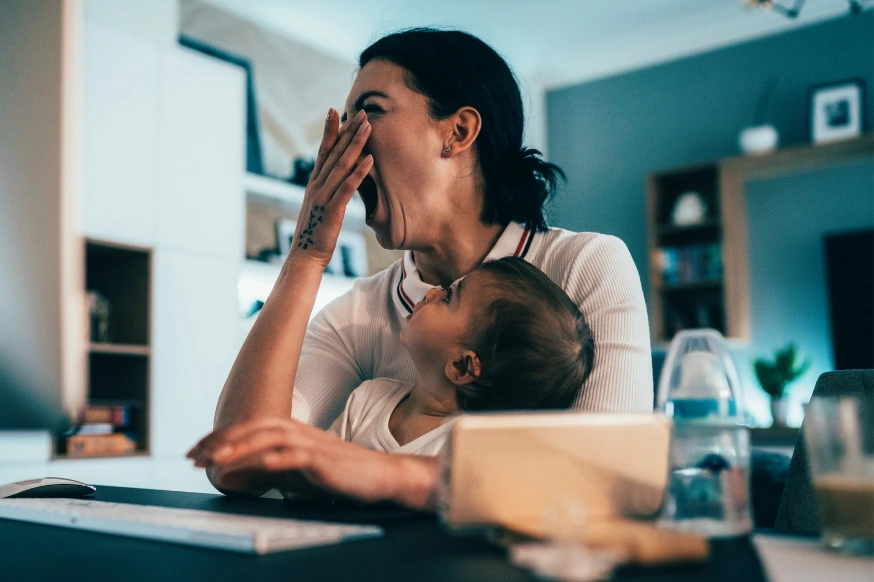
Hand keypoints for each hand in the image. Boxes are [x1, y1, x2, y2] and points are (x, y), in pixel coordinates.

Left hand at [187, 417, 422, 504]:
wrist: (378, 476)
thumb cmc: (335, 475)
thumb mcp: (293, 474)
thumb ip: (264, 471)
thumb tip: (229, 476)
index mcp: (289, 432)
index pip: (248, 427)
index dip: (220, 437)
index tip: (195, 451)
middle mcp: (298, 432)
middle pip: (255, 426)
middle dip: (223, 440)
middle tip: (196, 455)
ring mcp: (313, 445)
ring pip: (272, 437)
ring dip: (243, 446)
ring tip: (219, 458)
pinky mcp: (326, 461)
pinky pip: (301, 456)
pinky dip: (281, 458)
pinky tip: (264, 463)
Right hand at [289, 108, 372, 266]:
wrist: (305, 257)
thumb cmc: (316, 235)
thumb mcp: (321, 208)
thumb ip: (328, 193)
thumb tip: (338, 183)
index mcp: (314, 184)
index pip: (323, 152)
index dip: (330, 131)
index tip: (336, 111)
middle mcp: (316, 186)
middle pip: (333, 152)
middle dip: (347, 131)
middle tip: (360, 112)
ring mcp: (323, 196)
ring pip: (341, 165)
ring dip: (356, 144)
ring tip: (368, 127)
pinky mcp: (332, 210)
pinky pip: (347, 188)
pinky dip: (359, 172)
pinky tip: (369, 159)